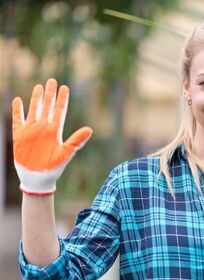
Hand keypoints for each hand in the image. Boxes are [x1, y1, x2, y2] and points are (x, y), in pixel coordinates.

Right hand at [12, 78, 92, 194]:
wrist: (38, 178)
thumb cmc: (54, 167)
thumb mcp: (66, 153)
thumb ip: (77, 141)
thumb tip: (90, 129)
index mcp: (55, 131)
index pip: (59, 111)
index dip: (62, 99)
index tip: (65, 87)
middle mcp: (44, 128)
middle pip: (47, 107)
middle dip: (50, 94)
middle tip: (53, 80)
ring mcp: (31, 131)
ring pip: (34, 110)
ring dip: (36, 99)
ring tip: (39, 86)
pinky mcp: (20, 136)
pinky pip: (18, 120)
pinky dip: (17, 110)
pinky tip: (18, 100)